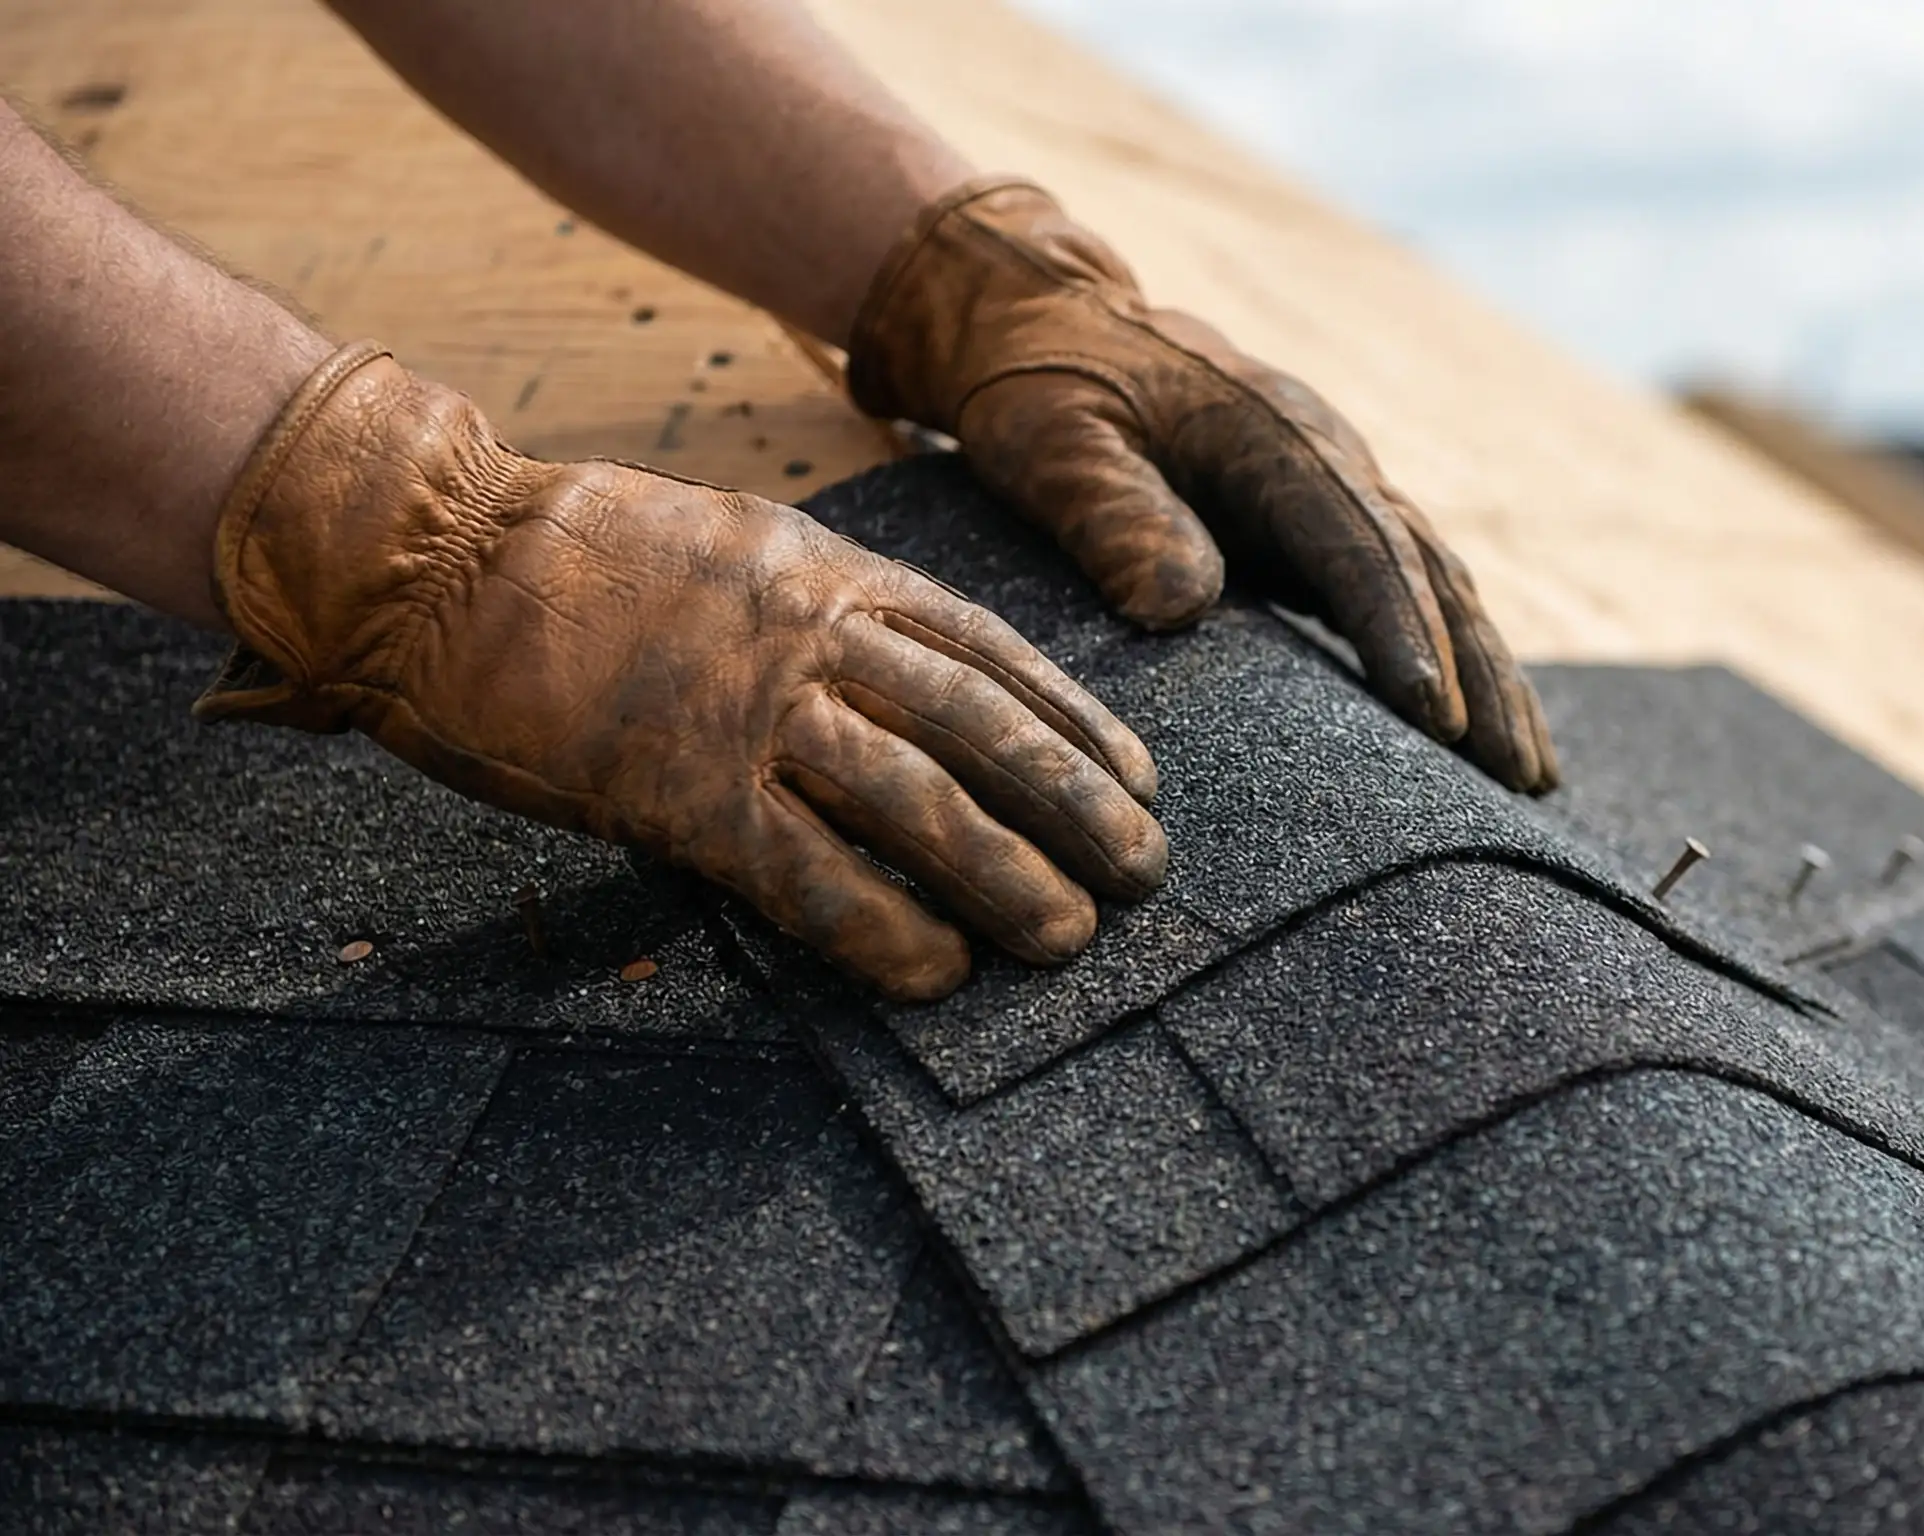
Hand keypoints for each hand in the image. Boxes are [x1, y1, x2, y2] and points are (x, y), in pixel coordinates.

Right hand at [197, 342, 1166, 1001]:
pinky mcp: (677, 789)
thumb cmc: (578, 559)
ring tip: (1069, 936)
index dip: (1077, 722)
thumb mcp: (733, 545)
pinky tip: (936, 974)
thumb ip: (823, 606)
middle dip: (1076, 805)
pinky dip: (880, 928)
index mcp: (828, 570)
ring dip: (1006, 877)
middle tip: (1145, 872)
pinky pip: (804, 873)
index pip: (989, 651)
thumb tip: (907, 683)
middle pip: (981, 728)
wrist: (433, 555)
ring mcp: (748, 711)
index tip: (1141, 779)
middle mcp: (810, 634)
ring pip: (917, 803)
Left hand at [844, 179, 1560, 793]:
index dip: (1401, 634)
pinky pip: (1407, 597)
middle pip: (1431, 575)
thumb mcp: (1053, 445)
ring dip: (1491, 681)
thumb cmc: (1043, 391)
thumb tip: (1184, 605)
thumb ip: (1112, 515)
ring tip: (1532, 781)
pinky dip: (1453, 662)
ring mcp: (1337, 492)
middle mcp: (1331, 461)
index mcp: (1277, 438)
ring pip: (1439, 589)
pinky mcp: (1323, 526)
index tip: (1435, 720)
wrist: (1051, 327)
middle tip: (1520, 779)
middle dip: (1482, 678)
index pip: (1359, 547)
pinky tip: (1480, 738)